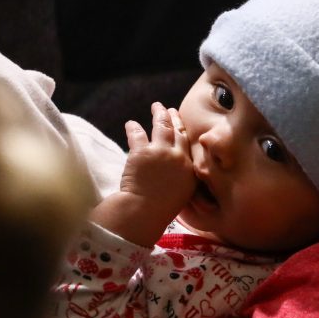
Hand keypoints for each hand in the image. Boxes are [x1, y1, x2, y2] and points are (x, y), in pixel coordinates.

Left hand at [89, 103, 195, 245]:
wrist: (144, 211)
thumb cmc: (161, 209)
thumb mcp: (182, 195)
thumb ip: (184, 180)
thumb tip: (181, 171)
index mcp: (189, 169)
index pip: (187, 144)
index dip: (184, 130)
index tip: (181, 123)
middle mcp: (178, 157)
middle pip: (177, 131)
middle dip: (174, 118)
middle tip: (170, 109)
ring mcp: (160, 152)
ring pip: (162, 126)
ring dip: (159, 114)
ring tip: (156, 106)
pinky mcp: (142, 151)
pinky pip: (137, 133)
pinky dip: (132, 127)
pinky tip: (130, 123)